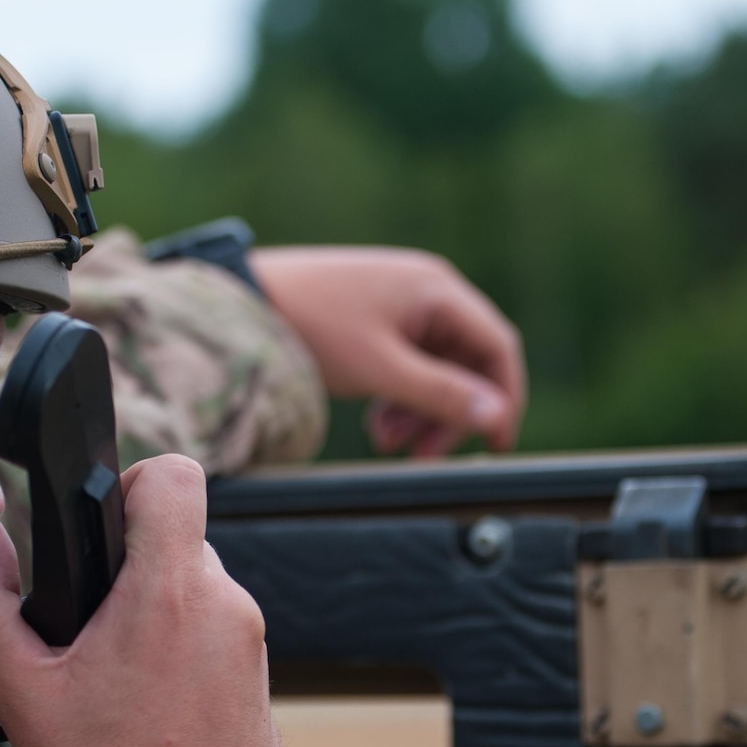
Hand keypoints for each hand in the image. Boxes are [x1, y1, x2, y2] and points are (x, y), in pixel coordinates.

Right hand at [0, 455, 280, 746]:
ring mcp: (253, 647)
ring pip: (198, 597)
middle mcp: (226, 606)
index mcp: (169, 590)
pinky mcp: (264, 687)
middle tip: (90, 636)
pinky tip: (152, 714)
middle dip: (132, 572)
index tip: (104, 525)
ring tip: (117, 685)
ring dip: (158, 619)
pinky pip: (220, 645)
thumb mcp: (20, 688)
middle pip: (177, 543)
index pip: (174, 476)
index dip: (132, 481)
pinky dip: (185, 661)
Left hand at [251, 246, 525, 456]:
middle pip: (466, 362)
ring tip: (383, 442)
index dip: (505, 398)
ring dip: (419, 411)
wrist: (242, 300)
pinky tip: (374, 423)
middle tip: (422, 456)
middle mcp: (426, 291)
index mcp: (437, 290)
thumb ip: (441, 394)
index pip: (497, 346)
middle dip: (448, 414)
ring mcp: (400, 304)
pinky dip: (398, 397)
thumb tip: (496, 417)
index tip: (497, 444)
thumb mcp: (381, 369)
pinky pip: (406, 364)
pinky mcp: (375, 319)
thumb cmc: (312, 326)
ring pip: (434, 368)